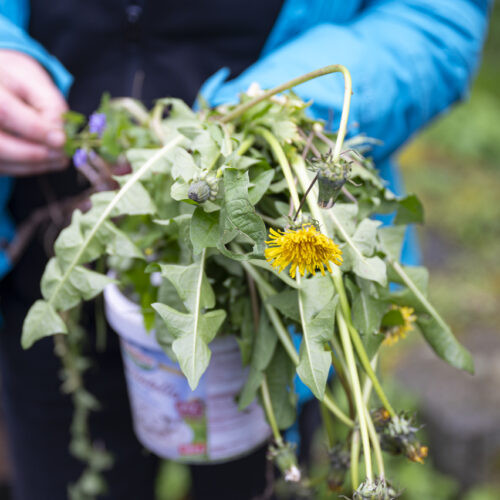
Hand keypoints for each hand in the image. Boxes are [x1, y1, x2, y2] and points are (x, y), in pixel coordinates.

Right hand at [0, 49, 68, 175]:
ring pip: (1, 160)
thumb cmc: (14, 81)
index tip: (62, 139)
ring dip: (35, 165)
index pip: (5, 110)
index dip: (35, 129)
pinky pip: (3, 168)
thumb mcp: (33, 81)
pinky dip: (28, 168)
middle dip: (35, 153)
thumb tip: (59, 135)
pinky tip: (47, 161)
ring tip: (61, 159)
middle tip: (63, 154)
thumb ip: (49, 104)